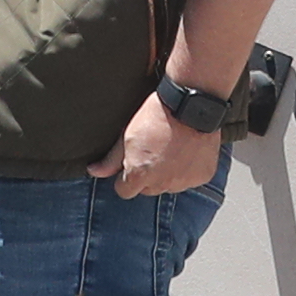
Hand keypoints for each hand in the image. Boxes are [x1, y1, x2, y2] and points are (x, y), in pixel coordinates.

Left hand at [104, 93, 224, 199]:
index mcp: (140, 176)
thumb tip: (93, 171)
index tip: (132, 164)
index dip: (126, 178)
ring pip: (170, 185)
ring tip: (172, 148)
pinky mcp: (202, 176)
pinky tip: (187, 150)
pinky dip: (189, 169)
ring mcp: (184, 181)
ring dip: (169, 173)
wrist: (190, 104)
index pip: (125, 191)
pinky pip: (191, 179)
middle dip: (148, 176)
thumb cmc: (156, 115)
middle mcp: (162, 184)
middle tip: (154, 151)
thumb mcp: (127, 135)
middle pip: (148, 189)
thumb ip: (111, 160)